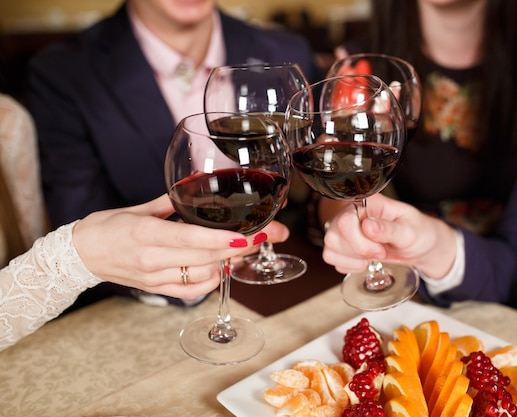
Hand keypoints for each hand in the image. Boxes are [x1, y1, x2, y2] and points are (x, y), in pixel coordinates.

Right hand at [72, 195, 288, 299]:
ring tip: (256, 245)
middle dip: (246, 247)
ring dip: (234, 260)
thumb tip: (197, 185)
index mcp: (148, 234)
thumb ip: (171, 200)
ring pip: (206, 274)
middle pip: (208, 257)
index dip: (226, 240)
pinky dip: (216, 278)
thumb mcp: (138, 208)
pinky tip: (225, 265)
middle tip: (275, 234)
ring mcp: (157, 279)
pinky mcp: (159, 290)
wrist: (80, 256)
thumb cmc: (107, 227)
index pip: (194, 239)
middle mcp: (154, 260)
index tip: (255, 234)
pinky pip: (195, 290)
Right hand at [322, 193, 456, 278]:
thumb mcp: (410, 231)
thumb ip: (390, 229)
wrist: (420, 247)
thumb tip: (368, 226)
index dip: (360, 240)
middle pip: (334, 235)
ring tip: (373, 256)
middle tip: (380, 253)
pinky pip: (331, 258)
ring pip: (330, 247)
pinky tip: (364, 262)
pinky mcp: (342, 245)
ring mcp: (344, 229)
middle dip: (358, 251)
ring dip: (353, 259)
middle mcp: (352, 213)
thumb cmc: (417, 233)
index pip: (346, 219)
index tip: (380, 250)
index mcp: (368, 202)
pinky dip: (348, 265)